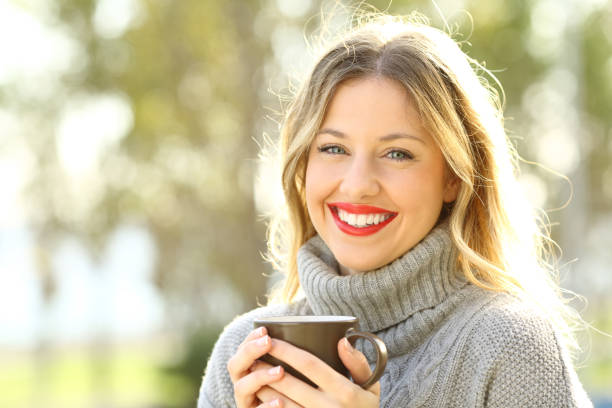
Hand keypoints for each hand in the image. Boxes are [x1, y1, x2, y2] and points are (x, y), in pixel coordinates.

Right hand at [227, 327, 285, 407]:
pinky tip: (280, 401)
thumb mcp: (287, 373)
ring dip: (260, 376)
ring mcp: (245, 402)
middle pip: (234, 366)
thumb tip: (307, 336)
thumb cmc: (291, 393)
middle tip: (268, 341)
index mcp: (248, 371)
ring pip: (241, 388)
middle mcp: (242, 385)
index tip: (265, 330)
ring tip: (280, 371)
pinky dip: (267, 406)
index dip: (250, 339)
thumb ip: (288, 359)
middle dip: (250, 351)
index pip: (241, 351)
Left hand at [252, 337, 379, 407]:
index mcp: (345, 392)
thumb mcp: (371, 387)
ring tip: (252, 372)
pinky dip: (269, 406)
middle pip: (290, 384)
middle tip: (254, 355)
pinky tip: (260, 396)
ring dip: (263, 387)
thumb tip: (342, 340)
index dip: (287, 351)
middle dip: (268, 367)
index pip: (310, 364)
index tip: (271, 339)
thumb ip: (358, 363)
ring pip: (281, 403)